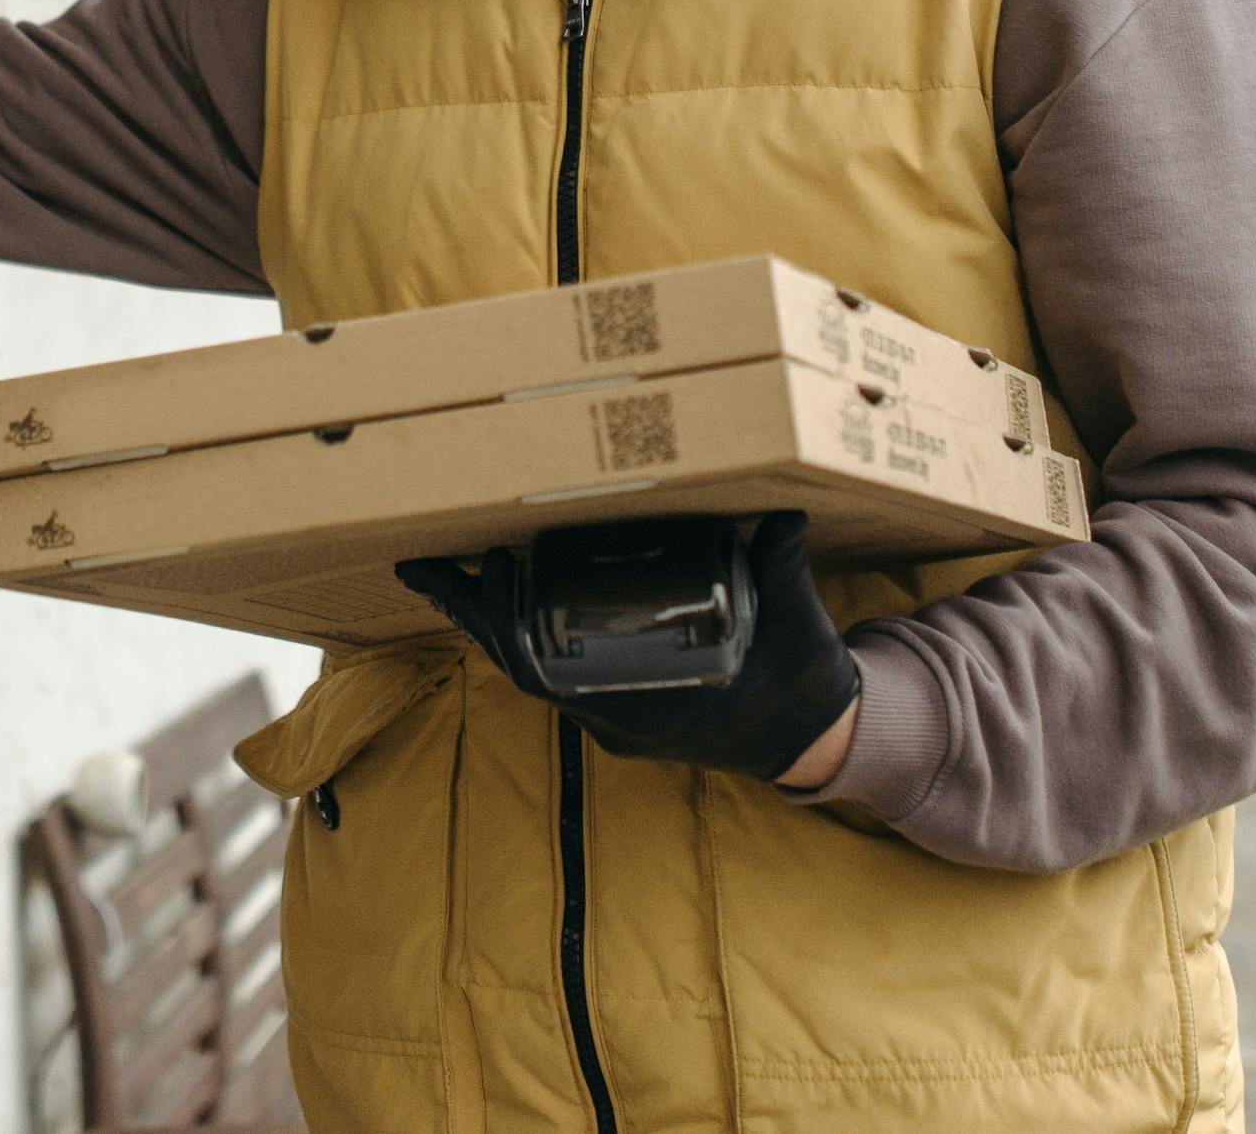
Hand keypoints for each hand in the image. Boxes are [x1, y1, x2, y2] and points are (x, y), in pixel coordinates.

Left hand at [396, 512, 860, 785]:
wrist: (813, 737)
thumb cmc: (800, 682)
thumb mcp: (796, 625)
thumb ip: (782, 569)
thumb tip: (786, 518)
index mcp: (648, 704)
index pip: (546, 672)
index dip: (508, 624)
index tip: (494, 570)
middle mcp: (618, 718)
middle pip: (521, 665)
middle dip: (477, 613)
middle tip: (442, 561)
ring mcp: (614, 716)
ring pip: (532, 668)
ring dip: (493, 622)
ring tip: (455, 573)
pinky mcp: (620, 706)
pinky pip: (554, 670)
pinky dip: (524, 632)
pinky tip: (506, 596)